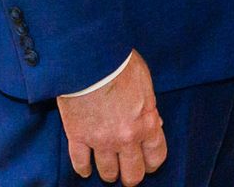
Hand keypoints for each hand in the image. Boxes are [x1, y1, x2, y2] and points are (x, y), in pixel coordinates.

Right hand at [57, 51, 165, 183]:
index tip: (147, 164)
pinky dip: (83, 169)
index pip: (155, 157)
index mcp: (146, 123)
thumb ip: (149, 107)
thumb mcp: (145, 82)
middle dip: (131, 176)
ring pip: (107, 172)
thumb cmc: (120, 64)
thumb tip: (155, 123)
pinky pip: (80, 163)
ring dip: (109, 173)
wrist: (90, 58)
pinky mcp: (78, 136)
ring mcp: (101, 140)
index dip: (151, 164)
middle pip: (132, 174)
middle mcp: (126, 138)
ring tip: (108, 170)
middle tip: (127, 172)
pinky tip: (85, 169)